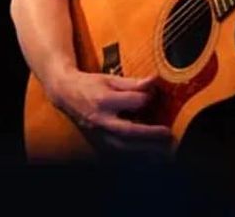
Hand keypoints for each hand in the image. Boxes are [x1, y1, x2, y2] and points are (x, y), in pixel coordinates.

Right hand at [48, 68, 172, 154]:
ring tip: (162, 150)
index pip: (132, 102)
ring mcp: (99, 133)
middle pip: (128, 132)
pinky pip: (118, 151)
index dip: (147, 98)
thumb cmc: (91, 84)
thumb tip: (154, 80)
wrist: (66, 94)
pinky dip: (134, 154)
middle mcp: (101, 120)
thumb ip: (132, 83)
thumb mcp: (110, 79)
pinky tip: (148, 156)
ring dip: (144, 149)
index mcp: (104, 101)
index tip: (157, 95)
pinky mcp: (98, 141)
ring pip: (123, 146)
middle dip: (149, 134)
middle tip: (168, 134)